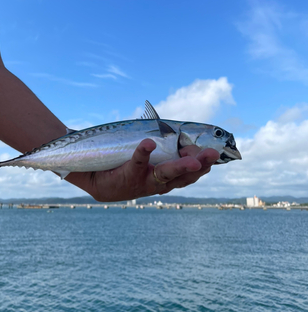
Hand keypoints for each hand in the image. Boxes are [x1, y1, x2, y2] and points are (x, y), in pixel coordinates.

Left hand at [66, 139, 219, 201]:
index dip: (202, 165)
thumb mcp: (147, 160)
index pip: (190, 174)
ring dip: (180, 166)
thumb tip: (176, 129)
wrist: (97, 180)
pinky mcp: (127, 175)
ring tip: (193, 160)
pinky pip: (137, 163)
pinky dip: (143, 153)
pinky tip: (148, 144)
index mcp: (166, 178)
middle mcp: (158, 182)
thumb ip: (162, 148)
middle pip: (183, 175)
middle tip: (214, 155)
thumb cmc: (126, 166)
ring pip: (165, 174)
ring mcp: (144, 180)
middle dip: (200, 165)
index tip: (212, 153)